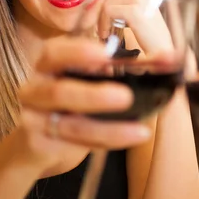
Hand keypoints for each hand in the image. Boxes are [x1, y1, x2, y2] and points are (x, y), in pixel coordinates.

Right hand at [17, 37, 151, 172]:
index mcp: (49, 66)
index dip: (79, 52)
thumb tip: (165, 59)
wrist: (36, 144)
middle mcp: (35, 89)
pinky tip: (129, 138)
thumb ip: (117, 69)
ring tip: (139, 128)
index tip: (106, 53)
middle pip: (58, 91)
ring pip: (70, 125)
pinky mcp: (37, 146)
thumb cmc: (70, 103)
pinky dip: (105, 142)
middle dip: (94, 94)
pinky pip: (75, 145)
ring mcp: (33, 119)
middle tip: (125, 96)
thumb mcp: (87, 81)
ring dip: (108, 128)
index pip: (55, 52)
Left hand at [98, 0, 172, 54]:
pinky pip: (108, 10)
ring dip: (101, 19)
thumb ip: (127, 0)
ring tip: (104, 32)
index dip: (106, 5)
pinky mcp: (133, 10)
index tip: (105, 20)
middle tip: (102, 28)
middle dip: (101, 12)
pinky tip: (106, 34)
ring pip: (107, 3)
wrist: (160, 49)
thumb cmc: (149, 34)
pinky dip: (103, 23)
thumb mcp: (138, 12)